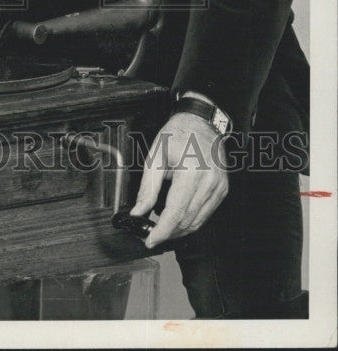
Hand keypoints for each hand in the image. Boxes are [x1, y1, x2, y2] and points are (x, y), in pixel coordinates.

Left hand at [129, 113, 227, 247]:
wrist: (201, 121)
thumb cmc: (178, 134)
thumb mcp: (155, 156)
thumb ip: (147, 188)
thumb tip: (138, 211)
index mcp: (191, 172)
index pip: (175, 212)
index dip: (162, 231)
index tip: (150, 240)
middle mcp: (209, 182)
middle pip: (187, 220)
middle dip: (168, 232)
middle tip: (151, 234)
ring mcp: (219, 187)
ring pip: (198, 221)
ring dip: (179, 230)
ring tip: (162, 228)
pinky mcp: (222, 190)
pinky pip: (206, 214)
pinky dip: (191, 221)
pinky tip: (178, 219)